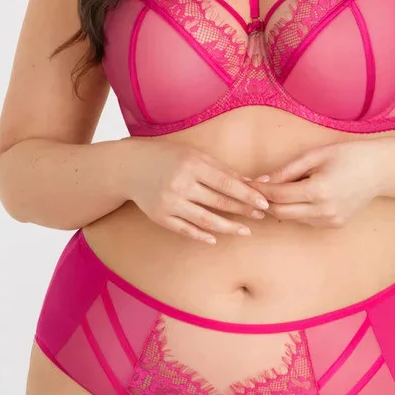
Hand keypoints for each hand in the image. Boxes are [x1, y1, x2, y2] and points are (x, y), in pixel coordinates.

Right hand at [124, 139, 271, 244]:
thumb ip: (221, 170)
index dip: (247, 194)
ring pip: (205, 220)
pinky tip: (215, 239)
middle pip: (218, 202)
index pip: (226, 183)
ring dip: (228, 228)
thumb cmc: (168, 157)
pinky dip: (201, 235)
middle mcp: (180, 184)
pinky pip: (185, 230)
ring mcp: (169, 203)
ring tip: (245, 231)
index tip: (264, 202)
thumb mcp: (195, 155)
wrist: (130, 167)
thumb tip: (252, 183)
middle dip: (243, 210)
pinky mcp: (160, 217)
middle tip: (262, 216)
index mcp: (192, 165)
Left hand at [249, 141, 386, 227]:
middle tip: (253, 189)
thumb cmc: (348, 155)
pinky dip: (297, 210)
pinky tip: (297, 196)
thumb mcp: (315, 155)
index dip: (260, 190)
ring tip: (273, 191)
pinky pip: (306, 220)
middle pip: (281, 212)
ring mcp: (330, 221)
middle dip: (265, 202)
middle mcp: (324, 211)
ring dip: (280, 207)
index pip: (278, 196)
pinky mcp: (334, 225)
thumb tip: (262, 181)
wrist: (380, 169)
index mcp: (318, 191)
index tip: (246, 182)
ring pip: (292, 218)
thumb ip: (287, 170)